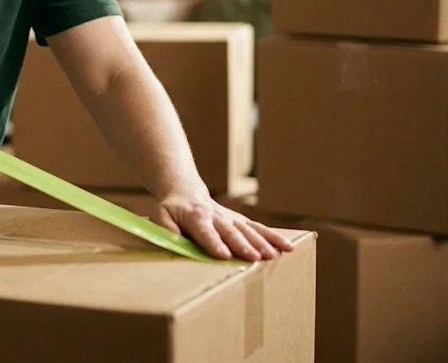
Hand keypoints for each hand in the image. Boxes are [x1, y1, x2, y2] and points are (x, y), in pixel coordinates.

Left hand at [151, 188, 294, 261]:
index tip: (223, 254)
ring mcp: (231, 218)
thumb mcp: (160, 215)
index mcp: (195, 217)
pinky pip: (259, 228)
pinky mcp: (241, 221)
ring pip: (248, 230)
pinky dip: (273, 237)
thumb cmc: (171, 209)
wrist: (185, 190)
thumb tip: (172, 242)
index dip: (214, 243)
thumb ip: (166, 229)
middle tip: (254, 258)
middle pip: (231, 232)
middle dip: (243, 245)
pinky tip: (287, 247)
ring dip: (261, 243)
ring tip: (273, 255)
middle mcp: (216, 216)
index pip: (205, 232)